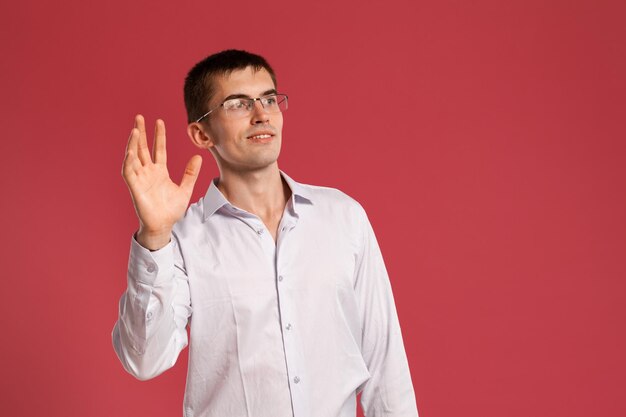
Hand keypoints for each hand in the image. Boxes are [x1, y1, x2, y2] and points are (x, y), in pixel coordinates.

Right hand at [122, 115, 201, 249]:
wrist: (164, 225)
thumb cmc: (171, 210)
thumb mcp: (185, 189)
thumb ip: (191, 173)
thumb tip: (198, 157)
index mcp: (160, 172)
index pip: (158, 149)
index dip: (159, 136)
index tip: (159, 121)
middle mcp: (148, 173)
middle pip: (143, 148)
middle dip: (141, 133)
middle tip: (139, 117)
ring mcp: (140, 179)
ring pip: (134, 157)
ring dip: (133, 144)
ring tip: (135, 130)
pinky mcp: (134, 188)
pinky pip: (129, 172)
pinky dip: (129, 161)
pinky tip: (131, 151)